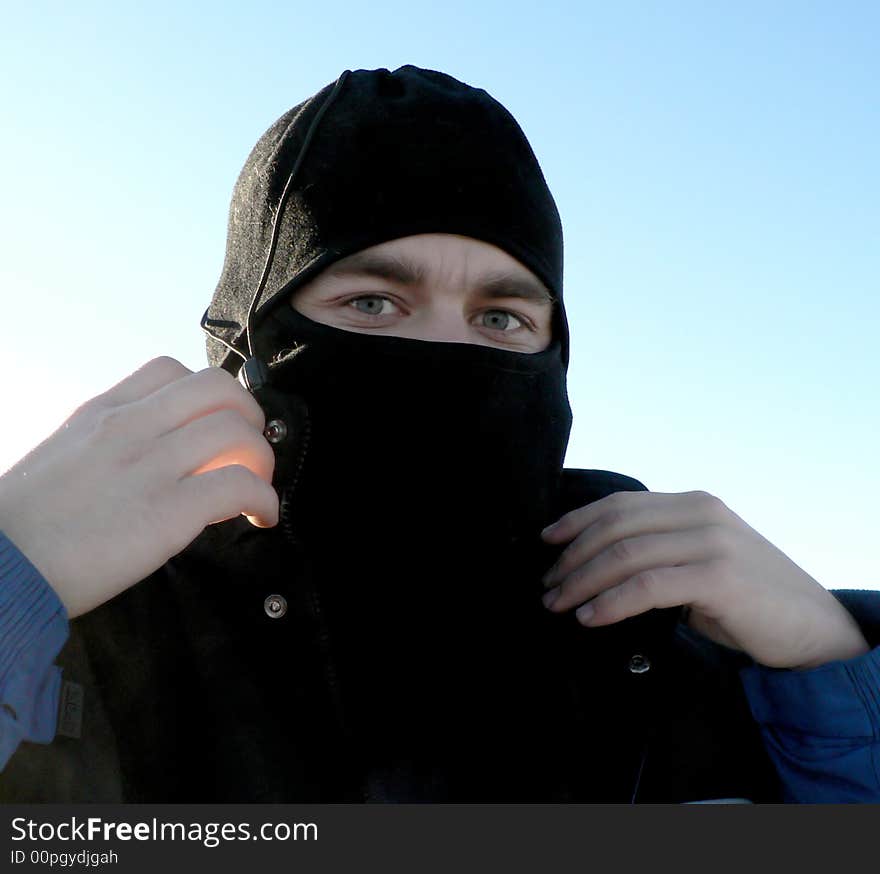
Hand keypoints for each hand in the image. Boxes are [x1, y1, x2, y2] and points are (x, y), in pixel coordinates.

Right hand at [0, 357, 278, 618]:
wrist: (0, 569)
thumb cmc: (27, 526)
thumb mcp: (65, 458)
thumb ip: (111, 446)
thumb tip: (157, 457)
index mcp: (102, 414)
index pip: (170, 370)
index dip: (209, 393)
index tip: (218, 422)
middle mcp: (129, 429)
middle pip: (218, 387)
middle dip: (250, 415)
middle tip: (250, 450)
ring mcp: (149, 467)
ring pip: (238, 432)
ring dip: (264, 459)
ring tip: (258, 486)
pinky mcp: (167, 512)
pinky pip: (241, 485)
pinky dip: (265, 500)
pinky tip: (260, 516)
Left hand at [540, 490, 868, 669]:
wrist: (813, 628)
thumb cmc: (748, 599)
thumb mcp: (700, 560)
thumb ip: (659, 551)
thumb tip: (595, 566)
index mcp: (693, 503)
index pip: (620, 504)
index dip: (577, 520)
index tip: (547, 541)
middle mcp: (700, 513)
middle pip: (615, 526)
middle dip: (572, 557)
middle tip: (547, 585)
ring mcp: (710, 542)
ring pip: (624, 555)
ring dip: (582, 582)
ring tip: (558, 604)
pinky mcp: (718, 577)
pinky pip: (646, 586)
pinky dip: (610, 602)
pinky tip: (590, 617)